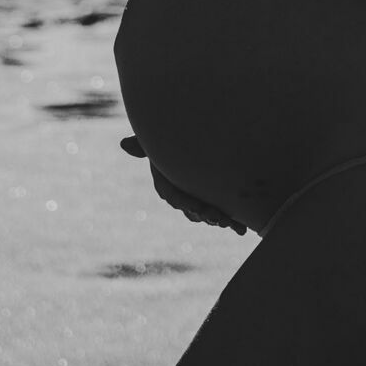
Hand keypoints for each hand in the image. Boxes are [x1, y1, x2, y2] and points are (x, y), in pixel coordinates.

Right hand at [119, 136, 245, 234]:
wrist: (201, 133)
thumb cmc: (174, 135)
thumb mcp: (161, 139)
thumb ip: (145, 144)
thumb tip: (123, 144)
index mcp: (170, 183)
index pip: (175, 197)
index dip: (186, 203)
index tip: (197, 207)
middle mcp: (185, 194)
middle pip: (193, 210)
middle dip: (205, 215)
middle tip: (217, 217)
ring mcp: (203, 197)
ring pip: (209, 215)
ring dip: (220, 220)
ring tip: (229, 222)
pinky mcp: (219, 198)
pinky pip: (226, 213)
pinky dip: (234, 224)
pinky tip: (243, 231)